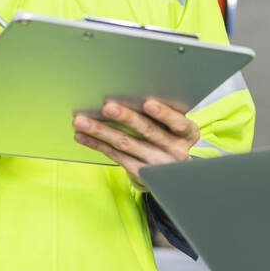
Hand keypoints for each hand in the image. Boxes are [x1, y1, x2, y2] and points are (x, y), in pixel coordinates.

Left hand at [73, 98, 200, 189]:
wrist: (176, 176)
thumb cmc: (173, 140)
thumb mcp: (179, 129)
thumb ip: (165, 116)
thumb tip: (134, 94)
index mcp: (188, 134)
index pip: (178, 123)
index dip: (163, 114)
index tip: (148, 103)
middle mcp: (175, 150)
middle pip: (148, 131)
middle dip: (126, 117)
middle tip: (107, 107)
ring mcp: (157, 164)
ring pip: (126, 143)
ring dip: (102, 131)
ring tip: (81, 121)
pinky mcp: (140, 173)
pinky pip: (116, 156)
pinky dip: (97, 145)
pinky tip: (83, 136)